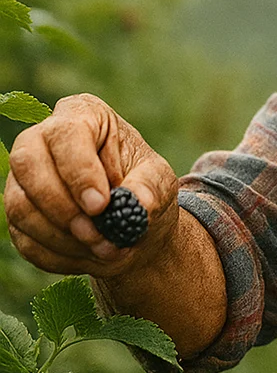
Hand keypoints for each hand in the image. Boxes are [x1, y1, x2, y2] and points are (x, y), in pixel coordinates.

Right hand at [4, 93, 178, 277]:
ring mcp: (23, 177)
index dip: (78, 172)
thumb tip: (138, 204)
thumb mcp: (160, 182)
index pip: (65, 134)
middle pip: (27, 163)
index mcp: (82, 115)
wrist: (133, 225)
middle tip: (97, 236)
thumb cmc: (145, 189)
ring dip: (62, 238)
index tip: (101, 205)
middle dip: (61, 207)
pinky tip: (90, 257)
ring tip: (105, 250)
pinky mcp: (20, 213)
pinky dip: (58, 256)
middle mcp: (41, 139)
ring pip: (20, 206)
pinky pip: (24, 238)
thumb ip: (150, 188)